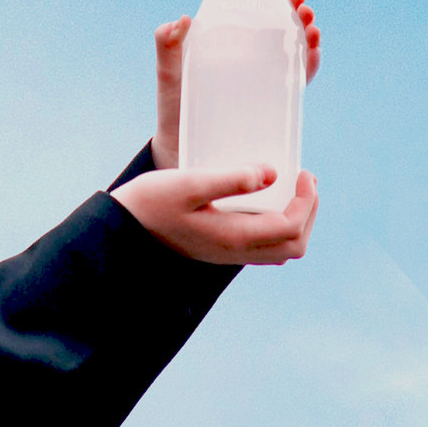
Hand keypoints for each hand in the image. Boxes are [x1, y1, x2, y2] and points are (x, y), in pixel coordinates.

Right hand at [110, 165, 318, 264]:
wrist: (120, 231)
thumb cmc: (149, 203)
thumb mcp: (189, 184)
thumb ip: (230, 179)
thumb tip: (272, 173)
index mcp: (233, 236)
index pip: (291, 227)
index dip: (306, 201)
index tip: (304, 172)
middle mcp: (235, 251)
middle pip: (293, 245)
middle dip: (308, 213)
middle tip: (305, 181)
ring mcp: (227, 254)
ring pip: (280, 251)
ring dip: (295, 222)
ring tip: (292, 190)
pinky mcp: (218, 249)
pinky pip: (262, 248)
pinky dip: (277, 227)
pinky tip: (265, 203)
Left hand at [149, 0, 321, 169]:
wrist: (182, 149)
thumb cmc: (173, 108)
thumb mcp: (168, 74)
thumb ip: (166, 47)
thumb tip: (183, 19)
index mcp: (227, 45)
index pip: (256, 16)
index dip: (277, 2)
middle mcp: (248, 60)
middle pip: (280, 32)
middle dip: (298, 18)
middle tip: (306, 12)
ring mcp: (261, 82)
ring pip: (292, 54)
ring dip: (308, 39)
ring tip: (313, 30)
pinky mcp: (269, 105)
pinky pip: (295, 83)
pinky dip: (308, 68)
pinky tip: (313, 56)